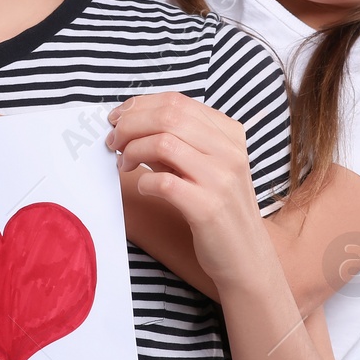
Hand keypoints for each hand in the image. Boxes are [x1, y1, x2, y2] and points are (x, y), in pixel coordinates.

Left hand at [103, 91, 267, 288]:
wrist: (246, 257)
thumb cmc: (219, 210)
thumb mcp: (202, 168)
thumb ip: (174, 144)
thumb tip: (131, 126)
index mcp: (229, 134)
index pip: (177, 102)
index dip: (140, 106)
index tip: (119, 119)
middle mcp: (229, 151)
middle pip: (168, 115)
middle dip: (130, 124)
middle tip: (113, 141)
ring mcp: (221, 178)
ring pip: (164, 142)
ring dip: (132, 150)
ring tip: (124, 165)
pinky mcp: (208, 207)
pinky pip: (163, 182)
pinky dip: (144, 182)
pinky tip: (143, 188)